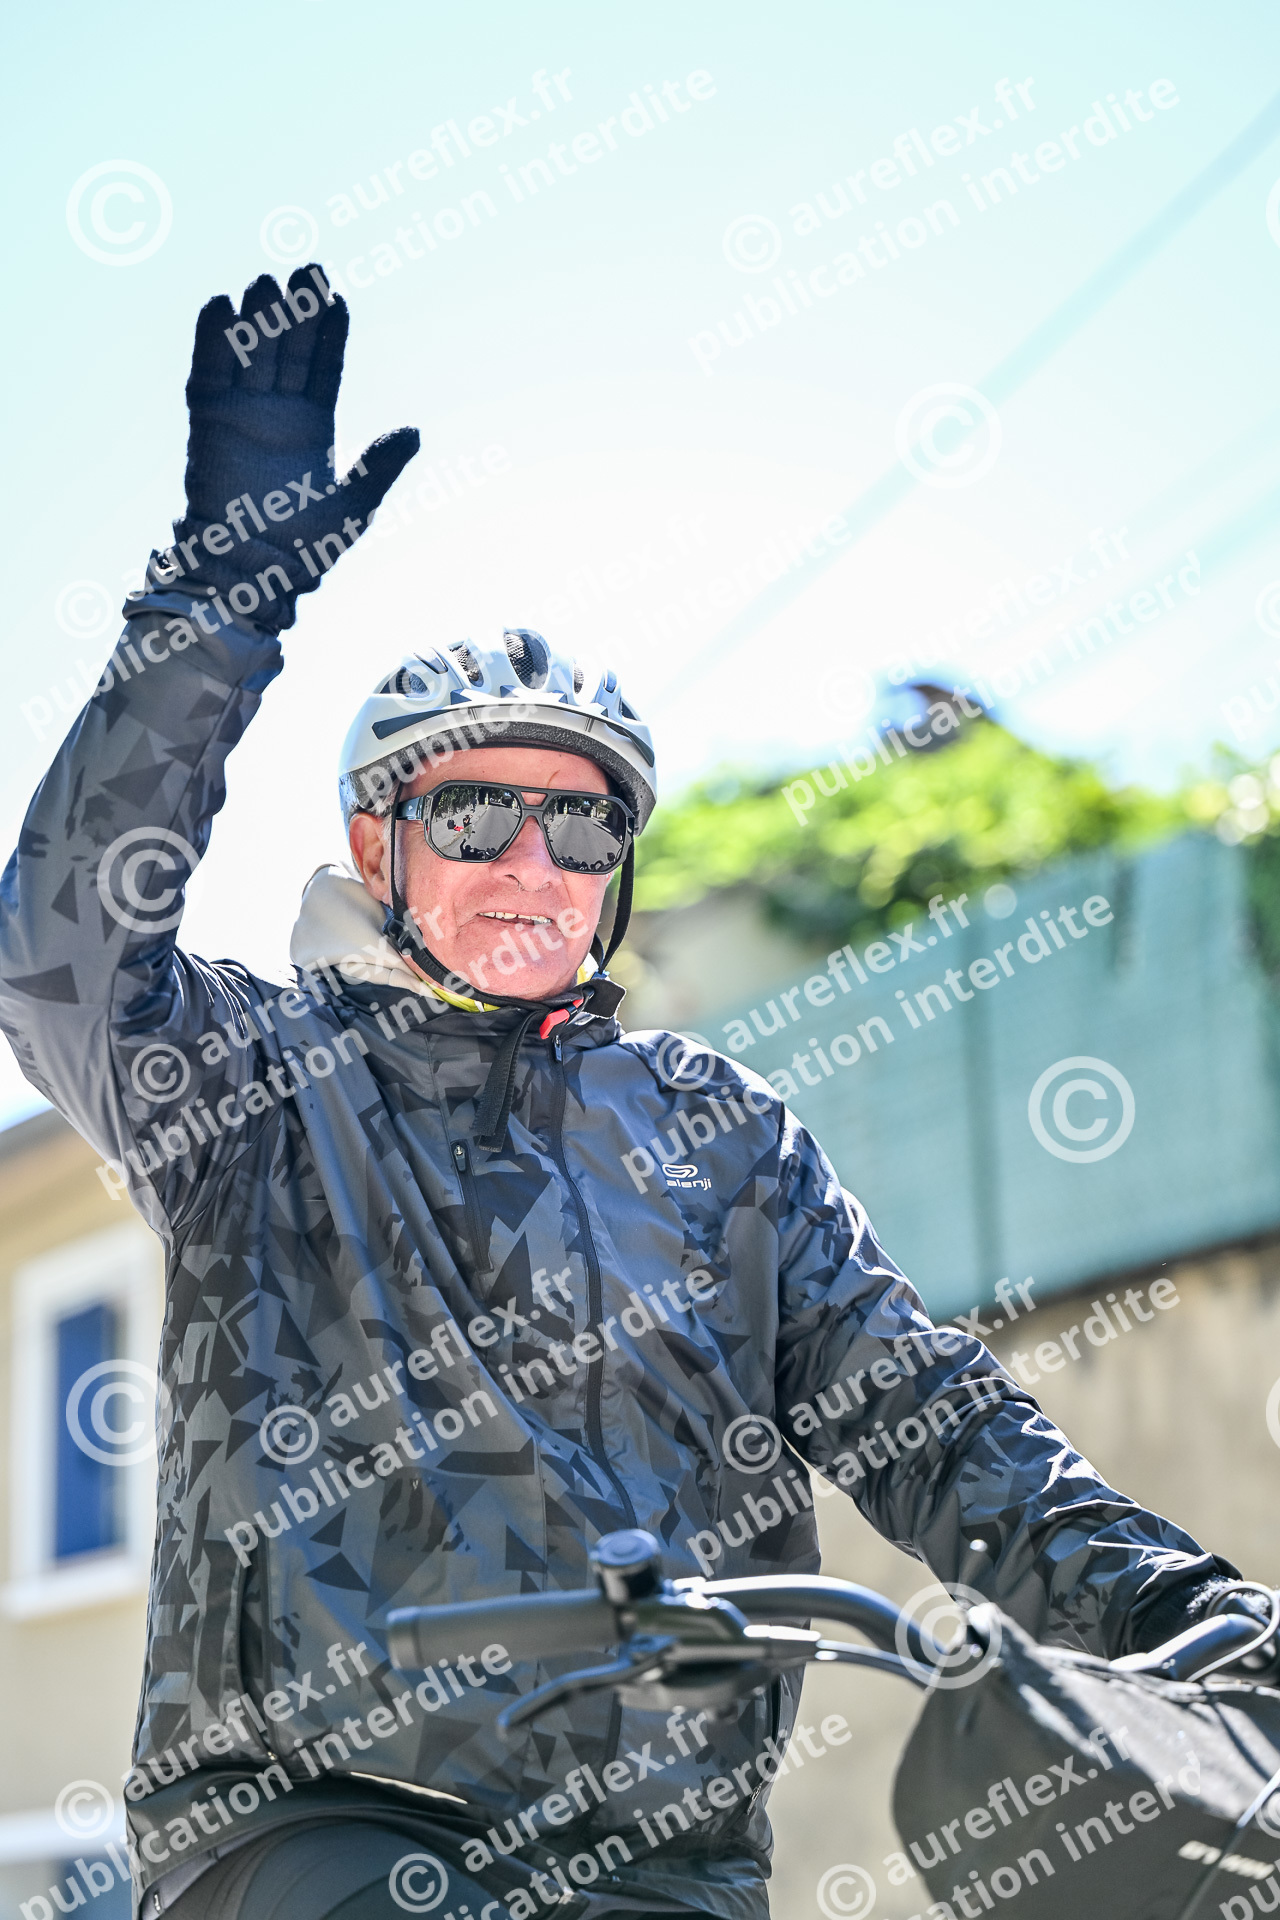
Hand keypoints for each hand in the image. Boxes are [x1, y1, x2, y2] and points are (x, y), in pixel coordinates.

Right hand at [152, 266, 418, 629]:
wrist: (255, 570)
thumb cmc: (306, 548)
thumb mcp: (355, 506)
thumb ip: (380, 466)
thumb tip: (413, 431)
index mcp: (314, 426)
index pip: (323, 367)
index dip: (328, 333)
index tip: (337, 299)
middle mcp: (277, 413)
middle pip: (287, 348)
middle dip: (296, 311)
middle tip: (307, 270)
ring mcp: (241, 413)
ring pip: (250, 352)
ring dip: (258, 318)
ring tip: (269, 283)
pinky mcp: (207, 420)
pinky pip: (208, 372)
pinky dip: (210, 340)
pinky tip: (220, 306)